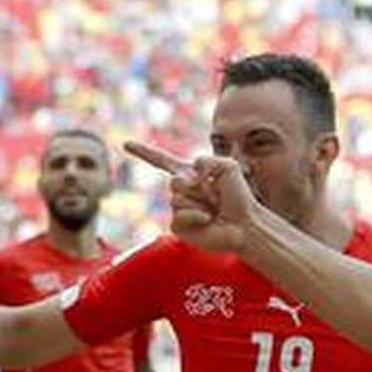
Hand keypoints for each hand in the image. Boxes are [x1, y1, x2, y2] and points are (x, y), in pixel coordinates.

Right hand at [124, 141, 261, 254]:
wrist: (245, 224)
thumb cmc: (239, 196)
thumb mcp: (228, 166)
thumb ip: (207, 160)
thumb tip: (188, 175)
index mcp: (190, 174)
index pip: (161, 160)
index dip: (143, 152)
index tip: (125, 144)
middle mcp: (181, 191)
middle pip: (175, 182)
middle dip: (198, 187)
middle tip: (217, 196)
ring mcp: (178, 209)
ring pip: (176, 199)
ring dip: (200, 203)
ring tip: (215, 210)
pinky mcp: (179, 227)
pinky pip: (178, 216)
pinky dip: (196, 216)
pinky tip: (208, 220)